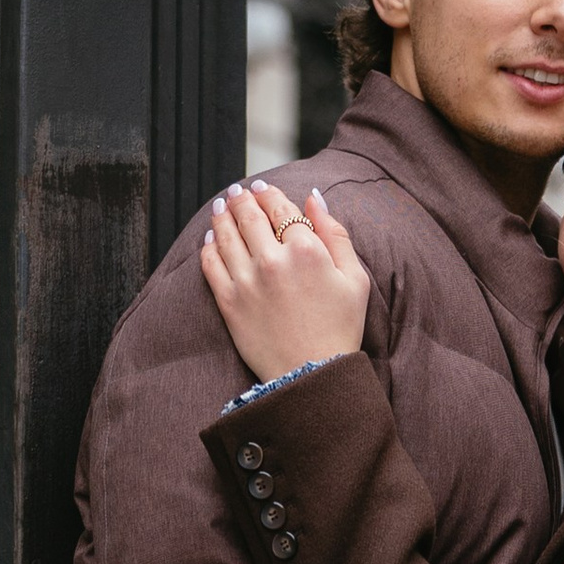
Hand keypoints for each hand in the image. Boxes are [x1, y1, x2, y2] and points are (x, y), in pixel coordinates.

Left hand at [200, 183, 371, 383]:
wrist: (312, 375)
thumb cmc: (339, 328)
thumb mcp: (354, 279)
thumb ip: (335, 234)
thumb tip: (315, 198)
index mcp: (307, 250)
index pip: (280, 207)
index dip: (268, 193)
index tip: (262, 189)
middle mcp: (273, 260)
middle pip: (248, 215)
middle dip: (241, 198)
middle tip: (237, 193)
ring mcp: (247, 281)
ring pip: (225, 234)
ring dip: (222, 215)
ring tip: (221, 207)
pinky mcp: (229, 302)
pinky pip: (210, 263)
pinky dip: (208, 246)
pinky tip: (211, 239)